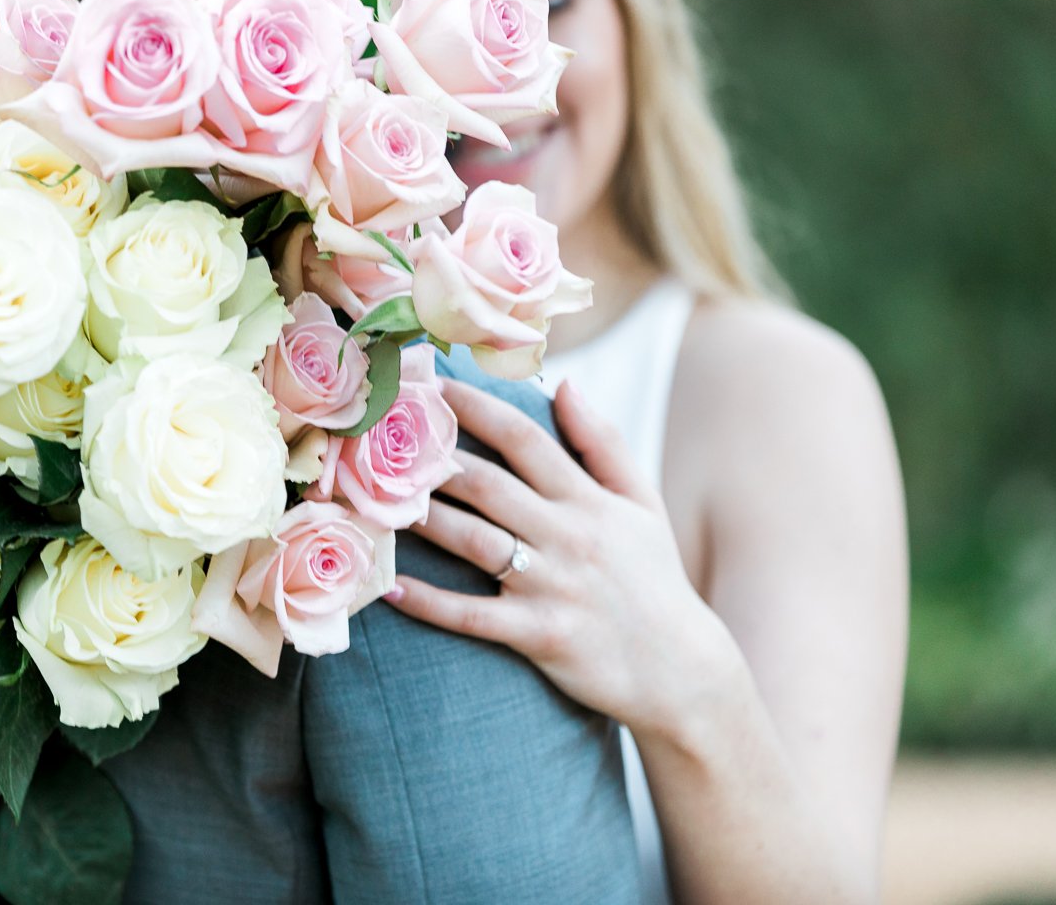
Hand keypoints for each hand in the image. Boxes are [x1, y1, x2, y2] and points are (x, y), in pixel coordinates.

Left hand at [384, 376, 739, 738]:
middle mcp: (568, 536)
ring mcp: (552, 586)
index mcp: (588, 500)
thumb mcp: (641, 504)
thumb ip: (603, 443)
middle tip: (381, 435)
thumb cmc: (654, 580)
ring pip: (474, 541)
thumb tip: (565, 385)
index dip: (475, 408)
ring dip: (422, 519)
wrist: (682, 670)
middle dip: (433, 456)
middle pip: (488, 484)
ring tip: (374, 499)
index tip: (432, 385)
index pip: (524, 439)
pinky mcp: (540, 635)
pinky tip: (389, 586)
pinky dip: (430, 602)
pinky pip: (473, 615)